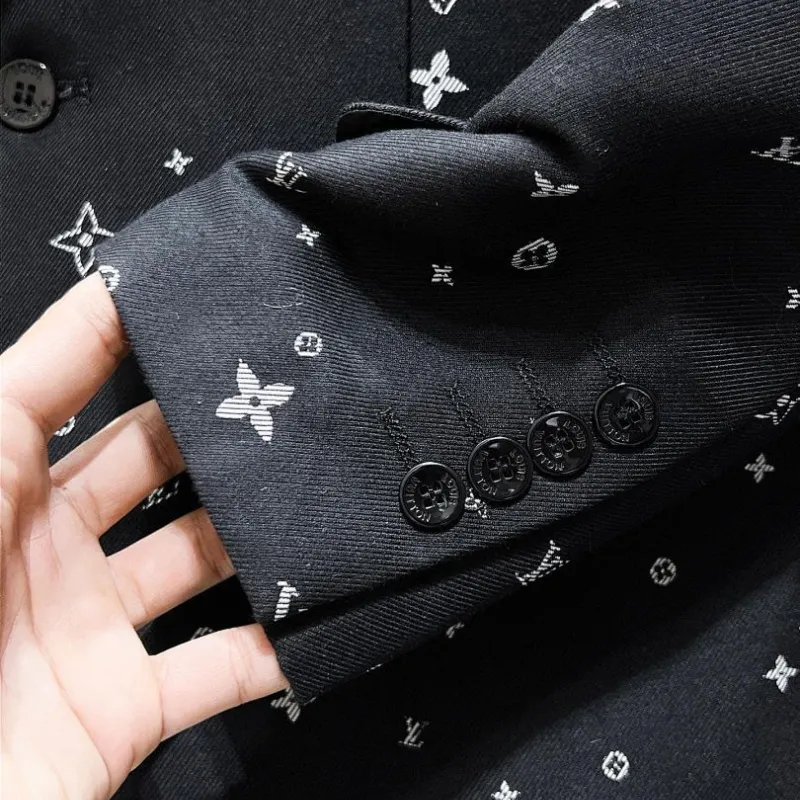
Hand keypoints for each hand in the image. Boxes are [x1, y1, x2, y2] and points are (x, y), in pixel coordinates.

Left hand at [1, 274, 286, 799]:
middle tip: (290, 391)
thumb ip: (19, 392)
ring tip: (321, 488)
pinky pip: (219, 669)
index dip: (128, 334)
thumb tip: (98, 294)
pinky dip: (274, 649)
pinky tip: (325, 612)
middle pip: (157, 467)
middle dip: (216, 430)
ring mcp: (92, 628)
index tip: (206, 295)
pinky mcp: (126, 707)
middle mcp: (49, 549)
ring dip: (259, 533)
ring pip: (202, 560)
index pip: (71, 385)